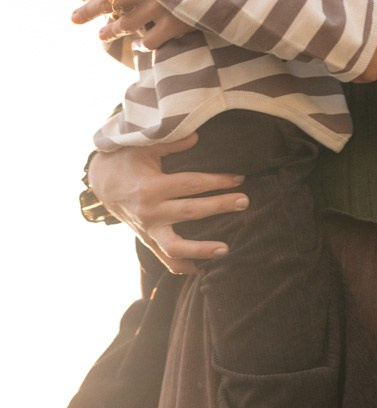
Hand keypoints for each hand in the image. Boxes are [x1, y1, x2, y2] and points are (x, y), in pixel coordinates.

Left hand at [72, 0, 189, 48]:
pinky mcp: (173, 24)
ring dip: (111, 31)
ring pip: (125, 24)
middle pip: (106, 2)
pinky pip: (150, 40)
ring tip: (102, 36)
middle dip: (87, 11)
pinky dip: (142, 44)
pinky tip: (139, 46)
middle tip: (74, 18)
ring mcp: (157, 8)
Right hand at [88, 135, 249, 274]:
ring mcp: (147, 230)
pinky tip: (201, 269)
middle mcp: (149, 212)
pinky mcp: (146, 239)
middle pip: (191, 212)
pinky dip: (182, 266)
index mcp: (151, 187)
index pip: (191, 184)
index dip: (217, 181)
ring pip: (176, 247)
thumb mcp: (145, 146)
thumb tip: (196, 137)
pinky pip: (164, 259)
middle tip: (244, 202)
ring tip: (226, 250)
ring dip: (201, 250)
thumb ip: (171, 143)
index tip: (239, 178)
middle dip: (220, 206)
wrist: (101, 182)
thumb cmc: (127, 159)